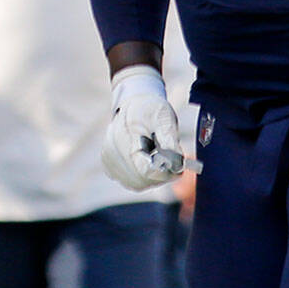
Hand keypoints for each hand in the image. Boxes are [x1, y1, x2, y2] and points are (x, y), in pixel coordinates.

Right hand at [103, 65, 182, 191]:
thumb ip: (170, 140)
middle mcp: (112, 152)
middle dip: (161, 176)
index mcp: (125, 138)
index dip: (166, 173)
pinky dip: (143, 177)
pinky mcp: (109, 164)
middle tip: (174, 165)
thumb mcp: (164, 118)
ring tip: (159, 159)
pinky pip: (130, 181)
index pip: (146, 171)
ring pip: (136, 184)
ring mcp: (109, 160)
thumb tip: (177, 164)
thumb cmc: (150, 110)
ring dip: (152, 178)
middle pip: (141, 180)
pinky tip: (148, 162)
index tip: (179, 167)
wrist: (134, 103)